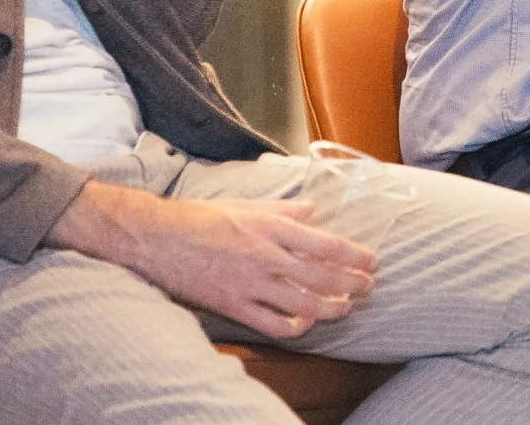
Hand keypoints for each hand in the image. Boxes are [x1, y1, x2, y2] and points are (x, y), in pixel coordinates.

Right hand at [52, 182, 373, 342]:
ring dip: (331, 307)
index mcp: (272, 226)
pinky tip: (305, 324)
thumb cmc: (201, 217)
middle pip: (323, 276)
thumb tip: (311, 209)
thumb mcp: (246, 203)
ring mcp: (250, 283)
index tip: (371, 261)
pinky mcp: (233, 305)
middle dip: (352, 283)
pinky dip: (295, 327)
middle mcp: (267, 255)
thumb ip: (283, 208)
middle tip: (368, 286)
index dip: (354, 256)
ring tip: (345, 307)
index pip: (326, 244)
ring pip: (304, 303)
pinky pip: (272, 323)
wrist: (158, 238)